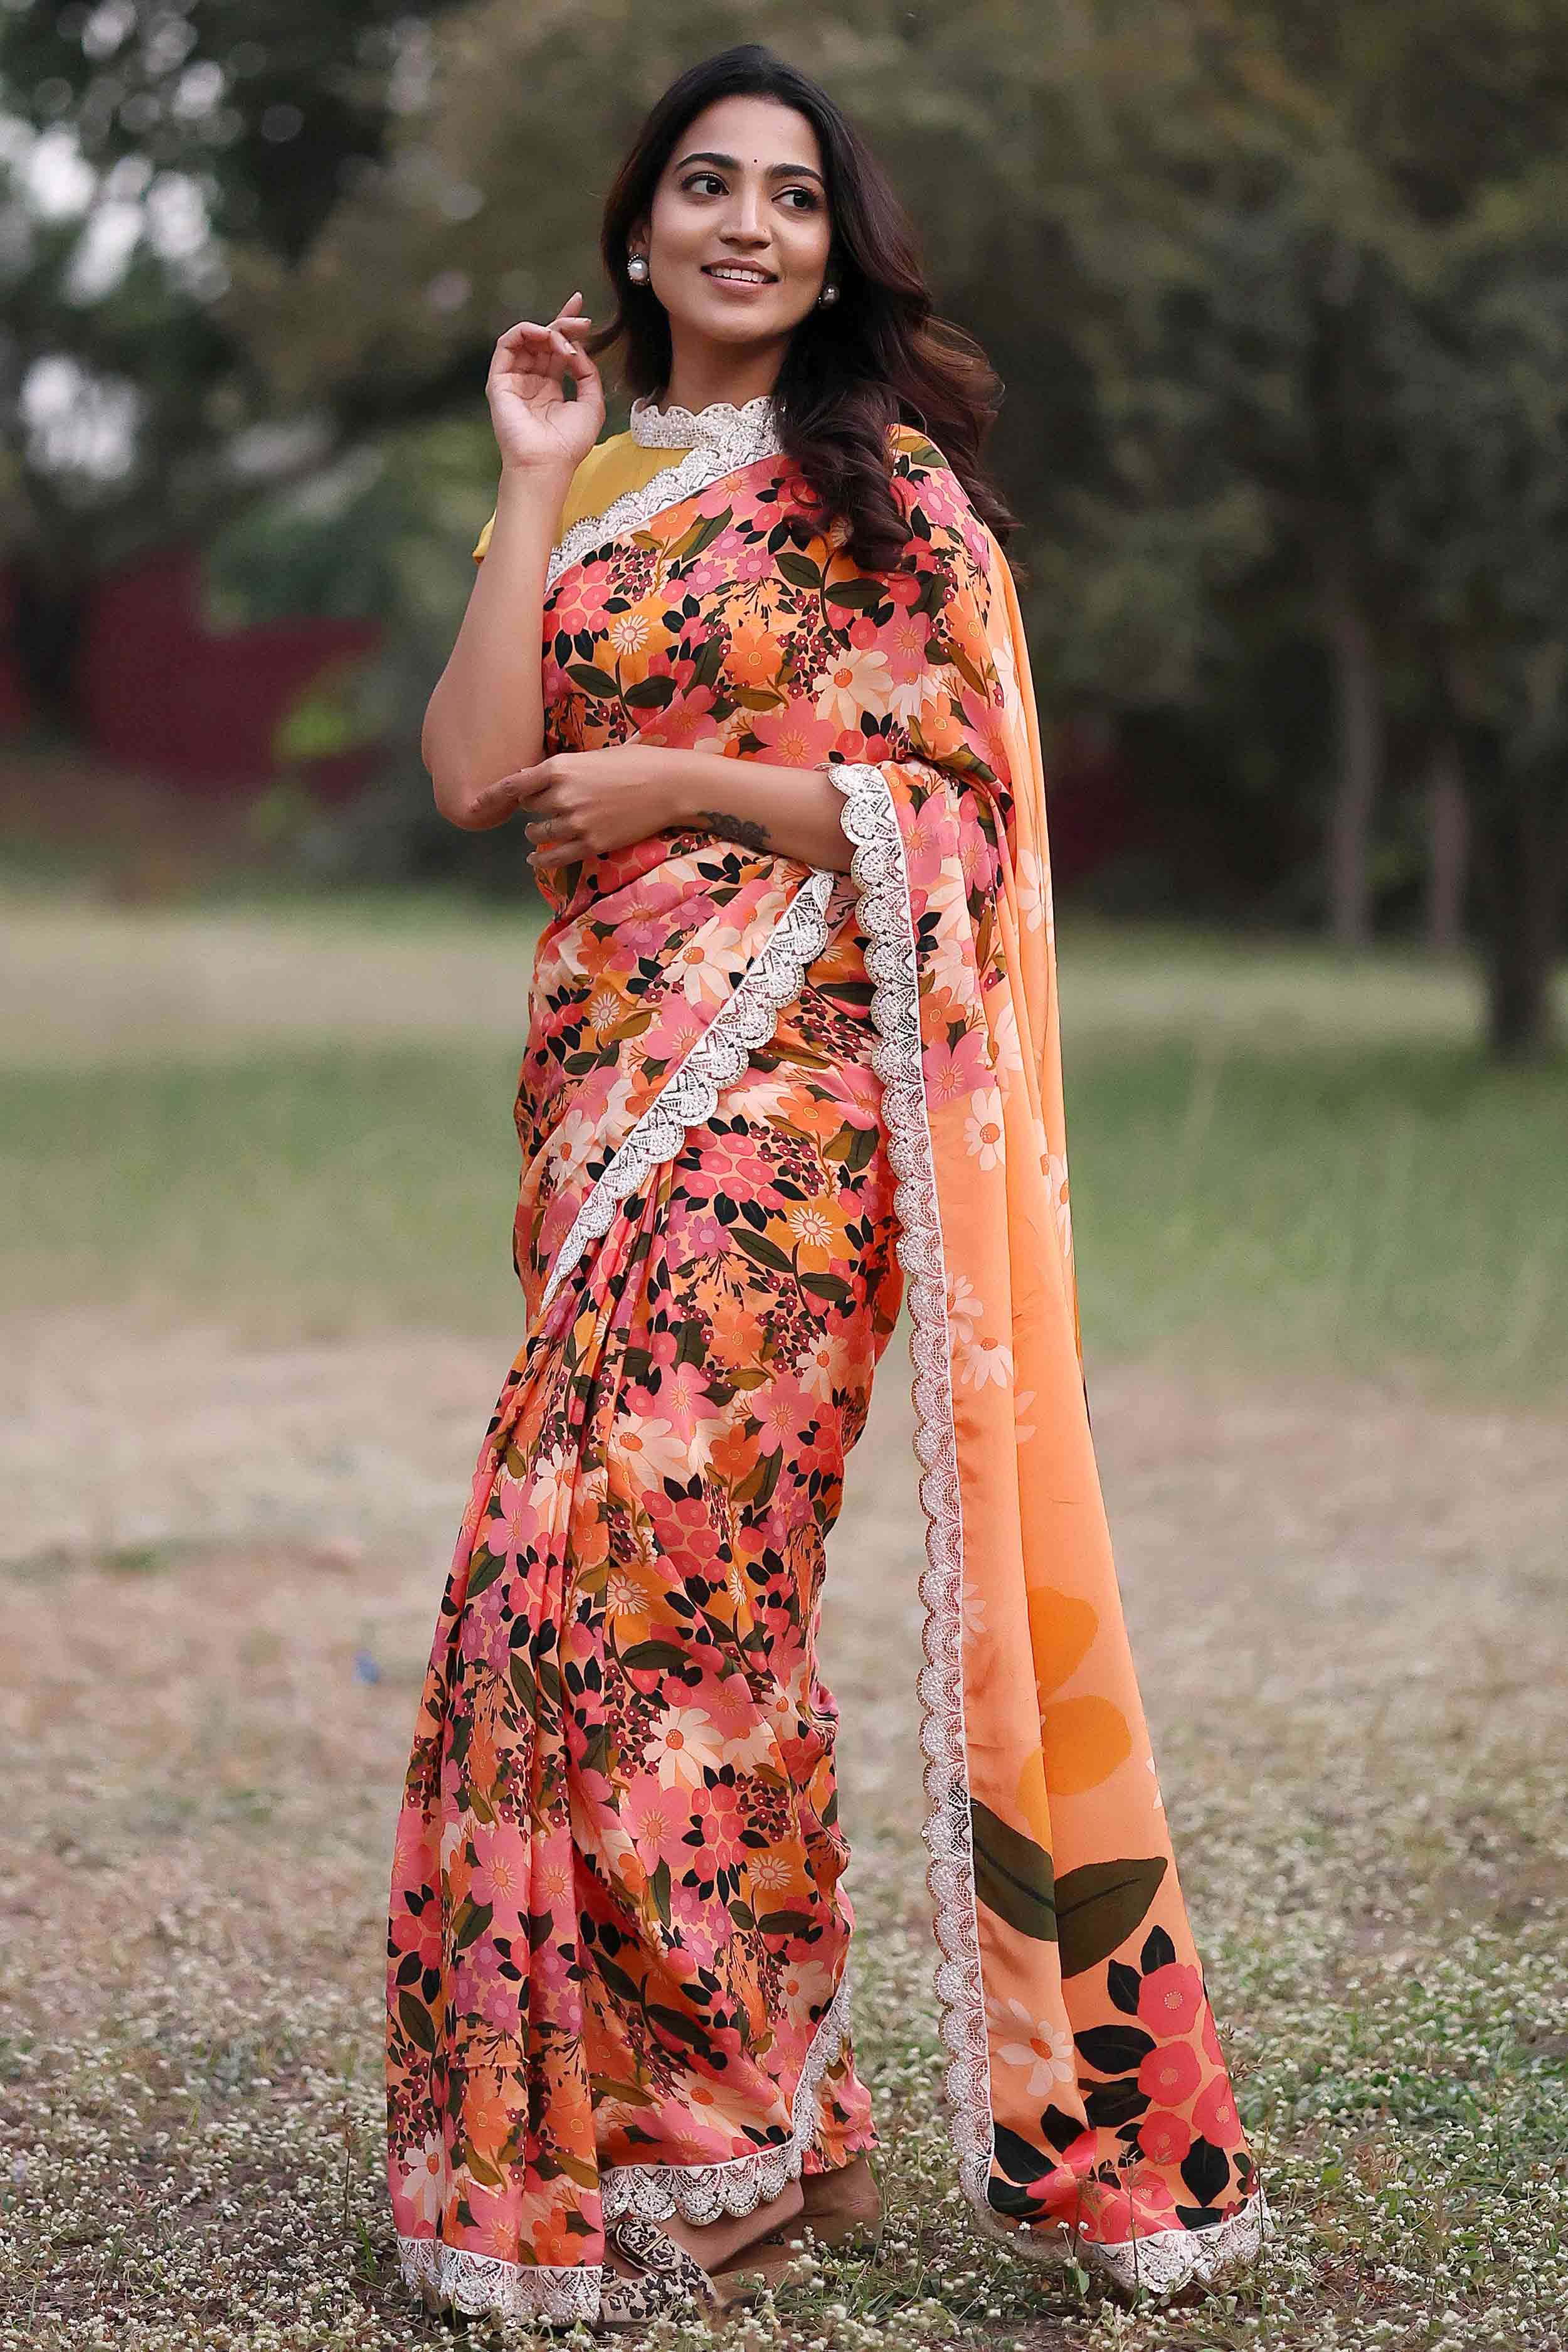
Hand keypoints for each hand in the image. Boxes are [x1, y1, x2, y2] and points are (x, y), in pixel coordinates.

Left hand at [465, 745, 687, 864]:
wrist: (669, 786)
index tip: (475, 803)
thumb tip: (532, 779)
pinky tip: (534, 859)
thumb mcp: (592, 757)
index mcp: (561, 768)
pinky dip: (541, 859)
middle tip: (537, 807)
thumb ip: (562, 770)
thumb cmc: (634, 764)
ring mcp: (576, 823)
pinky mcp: (591, 844)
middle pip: (528, 808)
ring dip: (535, 833)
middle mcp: (563, 796)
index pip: (514, 785)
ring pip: (538, 833)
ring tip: (535, 832)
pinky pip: (556, 857)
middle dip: (530, 807)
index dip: (492, 795)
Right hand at [485, 291, 604, 479]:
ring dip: (548, 329)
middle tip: (582, 322)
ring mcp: (514, 381)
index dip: (566, 326)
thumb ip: (588, 373)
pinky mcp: (499, 382)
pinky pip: (507, 346)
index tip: (580, 307)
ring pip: (526, 340)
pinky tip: (544, 336)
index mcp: (550, 388)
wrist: (547, 464)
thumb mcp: (591, 404)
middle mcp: (531, 382)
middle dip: (563, 324)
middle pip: (544, 340)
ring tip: (564, 335)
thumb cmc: (569, 444)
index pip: (556, 349)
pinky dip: (525, 333)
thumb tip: (578, 349)